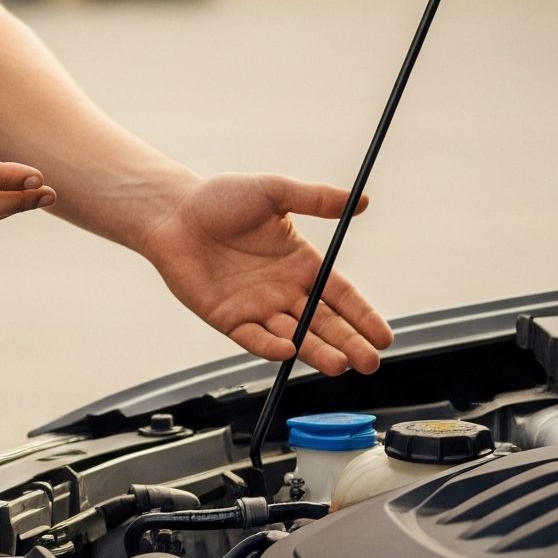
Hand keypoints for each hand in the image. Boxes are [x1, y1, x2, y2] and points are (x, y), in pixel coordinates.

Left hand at [141, 174, 391, 376]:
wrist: (172, 212)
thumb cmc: (220, 199)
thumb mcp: (273, 192)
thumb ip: (315, 199)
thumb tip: (362, 201)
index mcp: (301, 263)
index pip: (341, 295)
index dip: (363, 316)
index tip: (384, 336)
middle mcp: (284, 290)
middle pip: (324, 323)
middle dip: (349, 343)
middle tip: (370, 362)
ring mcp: (257, 308)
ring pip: (295, 336)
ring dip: (317, 351)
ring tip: (339, 364)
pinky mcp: (229, 319)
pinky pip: (254, 339)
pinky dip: (271, 346)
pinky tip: (289, 349)